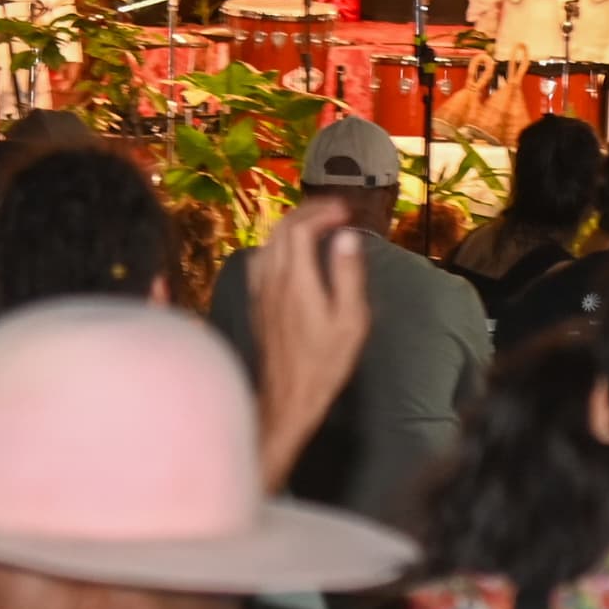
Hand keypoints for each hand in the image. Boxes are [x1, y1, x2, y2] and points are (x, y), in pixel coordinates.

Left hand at [249, 200, 374, 491]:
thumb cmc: (324, 364)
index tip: (346, 211)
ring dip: (292, 226)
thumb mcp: (350, 321)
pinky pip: (262, 259)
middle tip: (335, 211)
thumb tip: (346, 237)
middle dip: (308, 212)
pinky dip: (278, 244)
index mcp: (296, 279)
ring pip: (269, 242)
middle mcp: (272, 279)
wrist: (287, 398)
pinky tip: (290, 254)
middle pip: (282, 229)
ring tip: (317, 225)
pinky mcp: (257, 303)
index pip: (301, 227)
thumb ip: (348, 275)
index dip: (322, 211)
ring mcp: (260, 290)